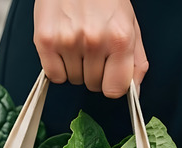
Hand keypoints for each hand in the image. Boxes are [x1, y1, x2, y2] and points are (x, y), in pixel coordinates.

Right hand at [33, 0, 147, 97]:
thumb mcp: (129, 25)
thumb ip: (136, 60)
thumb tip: (134, 90)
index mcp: (120, 38)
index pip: (116, 88)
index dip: (112, 85)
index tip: (109, 78)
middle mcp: (94, 41)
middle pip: (93, 85)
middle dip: (93, 73)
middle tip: (92, 50)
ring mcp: (68, 42)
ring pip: (73, 80)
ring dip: (74, 67)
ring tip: (77, 42)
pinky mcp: (45, 41)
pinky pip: (53, 75)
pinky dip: (57, 67)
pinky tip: (62, 48)